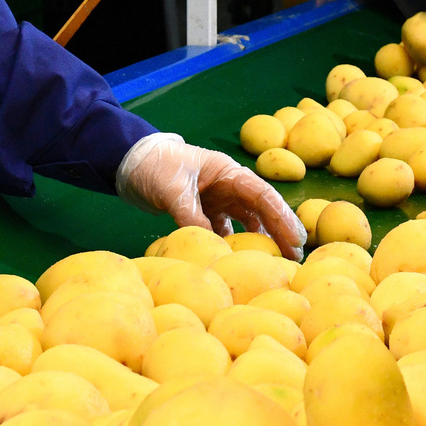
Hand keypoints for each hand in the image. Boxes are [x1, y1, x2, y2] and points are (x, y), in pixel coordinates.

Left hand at [118, 132, 307, 257]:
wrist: (129, 163)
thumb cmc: (154, 165)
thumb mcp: (173, 189)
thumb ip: (192, 216)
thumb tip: (212, 246)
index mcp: (228, 172)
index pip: (263, 196)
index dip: (282, 218)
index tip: (296, 239)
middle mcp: (229, 186)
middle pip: (262, 210)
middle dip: (280, 232)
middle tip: (295, 257)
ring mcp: (218, 199)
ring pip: (247, 222)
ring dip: (260, 241)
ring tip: (275, 262)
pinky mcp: (204, 212)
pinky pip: (225, 231)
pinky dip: (232, 245)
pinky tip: (238, 262)